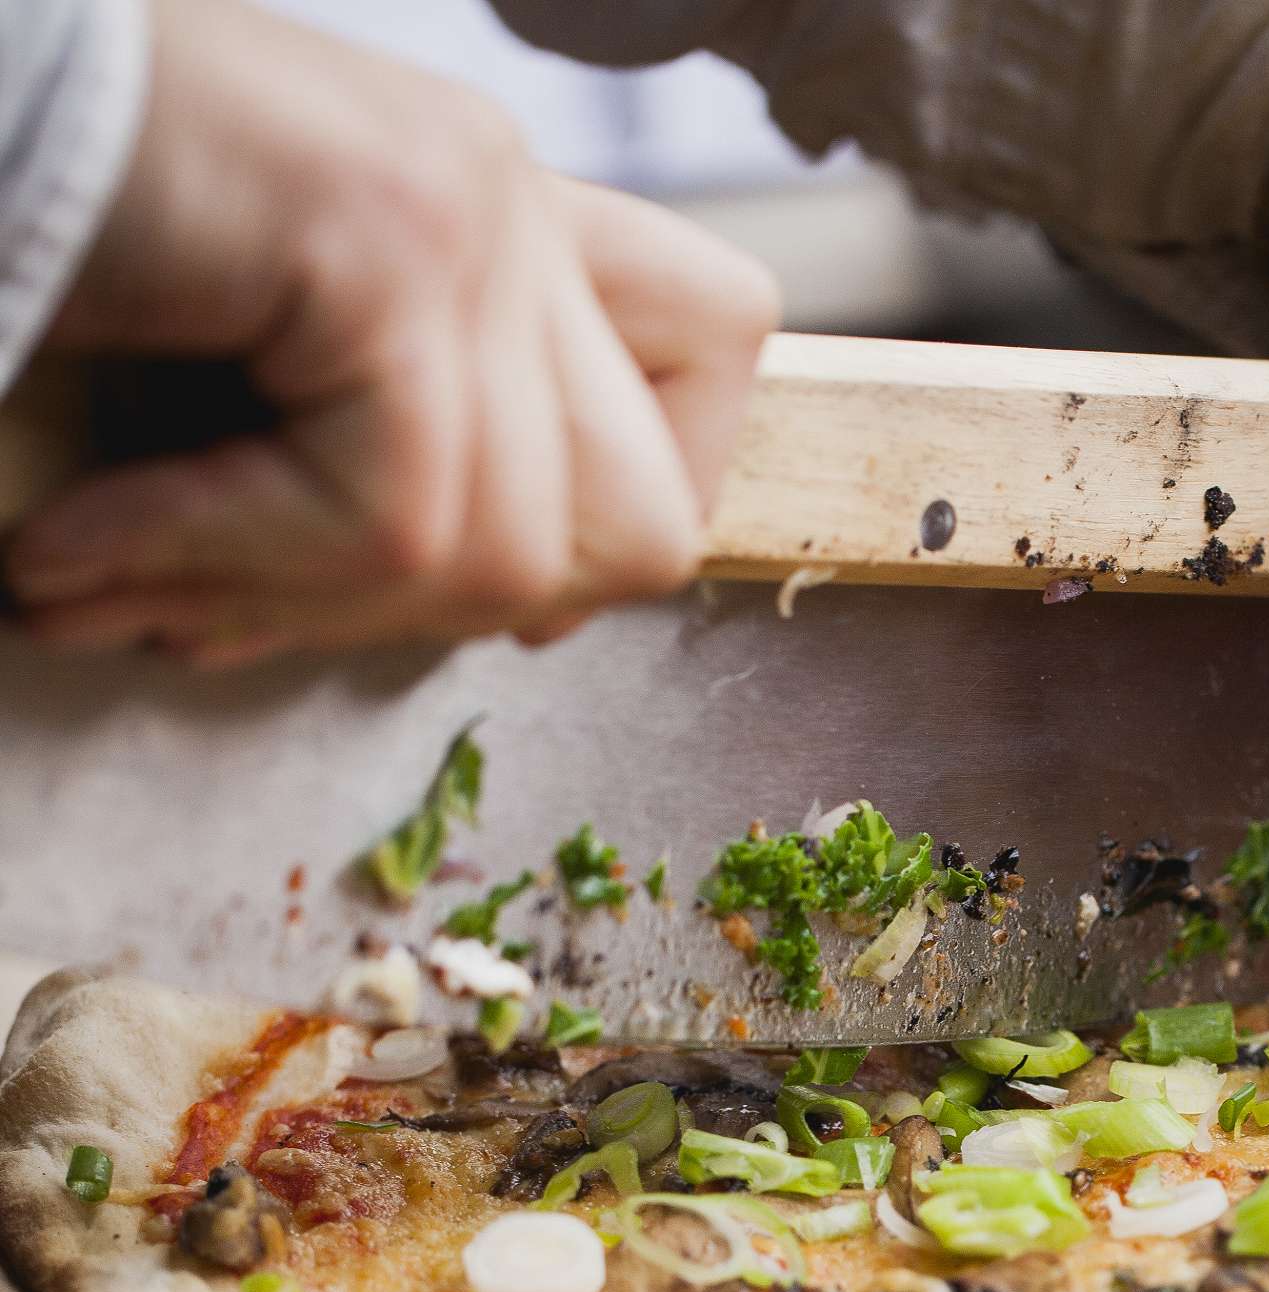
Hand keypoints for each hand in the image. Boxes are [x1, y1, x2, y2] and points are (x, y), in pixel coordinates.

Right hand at [7, 0, 778, 663]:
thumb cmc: (50, 245)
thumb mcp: (266, 379)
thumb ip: (401, 465)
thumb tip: (482, 624)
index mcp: (508, 221)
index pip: (715, 352)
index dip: (618, 520)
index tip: (497, 608)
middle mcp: (509, 203)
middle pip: (644, 519)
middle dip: (451, 619)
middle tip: (249, 616)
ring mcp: (463, 211)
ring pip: (502, 550)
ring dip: (283, 609)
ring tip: (109, 592)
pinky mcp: (382, 240)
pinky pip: (382, 518)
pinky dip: (212, 567)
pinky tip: (65, 552)